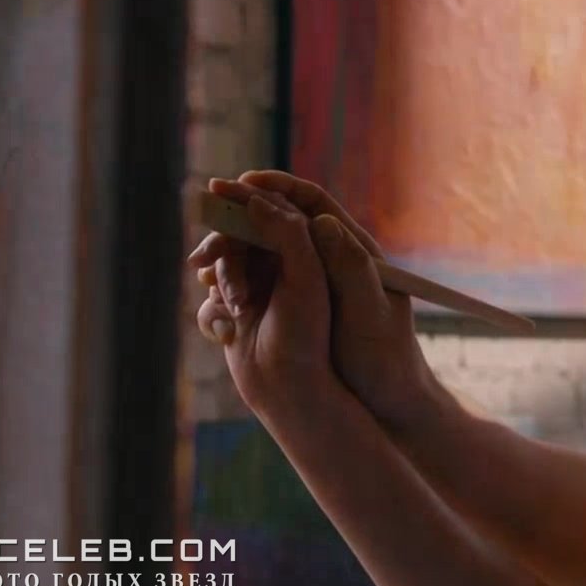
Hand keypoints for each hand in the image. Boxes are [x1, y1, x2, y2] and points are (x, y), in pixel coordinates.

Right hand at [191, 171, 437, 425]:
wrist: (382, 402)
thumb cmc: (383, 357)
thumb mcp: (369, 312)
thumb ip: (349, 267)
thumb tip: (319, 221)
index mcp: (352, 250)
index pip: (312, 204)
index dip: (277, 187)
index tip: (243, 183)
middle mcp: (325, 261)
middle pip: (275, 224)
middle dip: (238, 222)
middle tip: (208, 230)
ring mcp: (304, 285)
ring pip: (257, 255)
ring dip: (227, 255)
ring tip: (201, 267)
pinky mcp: (288, 310)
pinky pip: (251, 286)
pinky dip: (228, 285)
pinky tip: (210, 296)